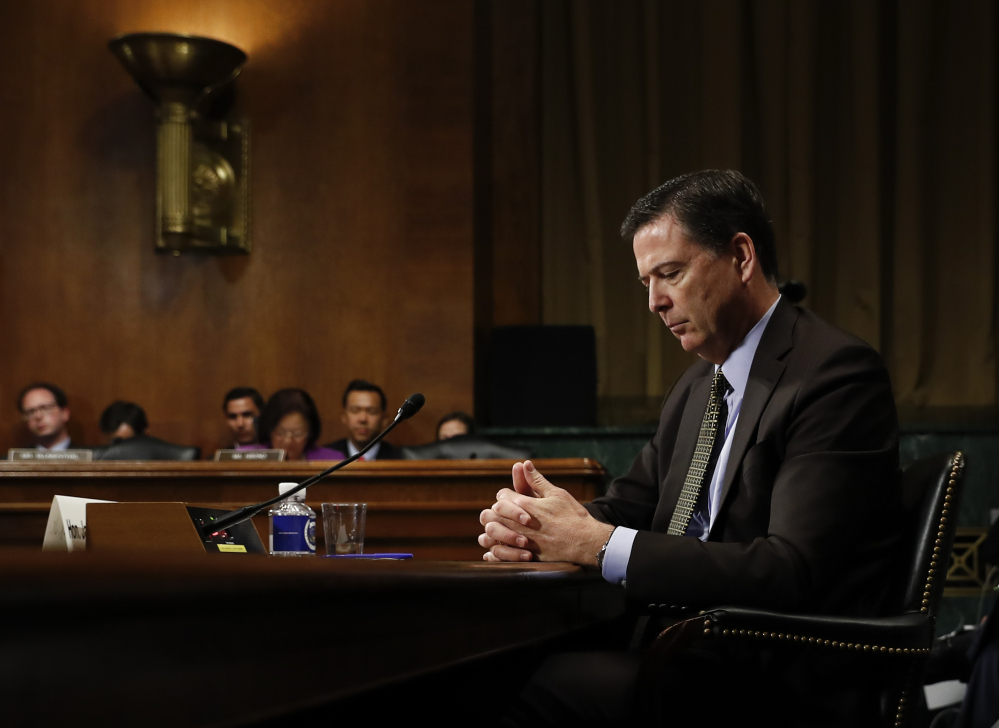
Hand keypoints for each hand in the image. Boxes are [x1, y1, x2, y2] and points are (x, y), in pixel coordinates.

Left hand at [478, 460, 613, 564]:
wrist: (586, 542)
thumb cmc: (573, 516)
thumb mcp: (557, 493)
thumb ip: (537, 480)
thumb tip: (525, 464)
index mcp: (526, 505)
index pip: (502, 496)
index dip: (504, 495)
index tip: (509, 498)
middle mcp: (520, 523)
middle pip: (493, 514)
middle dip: (494, 512)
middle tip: (499, 513)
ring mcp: (522, 541)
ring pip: (494, 534)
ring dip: (494, 530)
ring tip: (499, 529)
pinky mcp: (526, 556)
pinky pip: (502, 554)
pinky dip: (497, 550)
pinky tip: (500, 547)